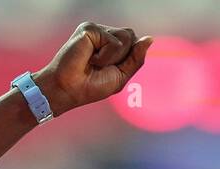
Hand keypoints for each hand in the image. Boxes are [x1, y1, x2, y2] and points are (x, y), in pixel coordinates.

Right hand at [36, 22, 153, 113]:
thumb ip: (136, 58)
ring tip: (95, 63)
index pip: (134, 43)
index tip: (111, 70)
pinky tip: (90, 59)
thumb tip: (150, 39)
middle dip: (123, 57)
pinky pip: (113, 41)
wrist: (70, 89)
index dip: (129, 59)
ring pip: (125, 37)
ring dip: (114, 57)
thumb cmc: (92, 86)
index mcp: (112, 44)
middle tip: (102, 67)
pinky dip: (105, 56)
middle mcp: (104, 34)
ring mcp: (96, 30)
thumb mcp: (121, 75)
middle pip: (131, 36)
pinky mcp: (89, 29)